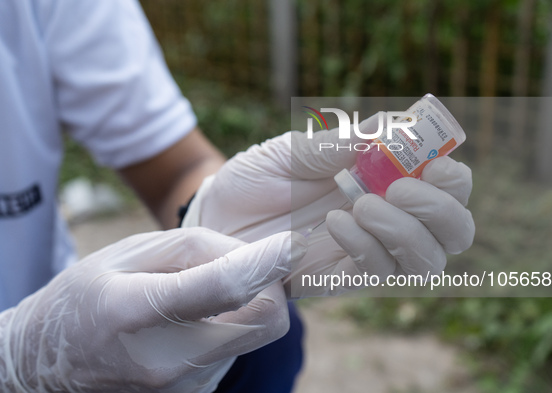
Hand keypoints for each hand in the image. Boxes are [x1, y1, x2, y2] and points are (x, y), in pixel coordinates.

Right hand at [0, 228, 305, 391]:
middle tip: (248, 267)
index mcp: (136, 311)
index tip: (294, 244)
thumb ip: (195, 248)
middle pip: (264, 322)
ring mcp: (180, 388)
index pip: (224, 287)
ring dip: (246, 309)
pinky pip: (234, 354)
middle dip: (271, 288)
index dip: (267, 263)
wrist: (47, 363)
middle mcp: (164, 361)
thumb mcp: (128, 253)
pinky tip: (191, 326)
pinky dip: (229, 330)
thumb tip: (254, 255)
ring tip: (198, 299)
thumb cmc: (86, 296)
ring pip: (252, 336)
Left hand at [182, 114, 473, 296]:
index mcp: (385, 180)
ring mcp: (369, 250)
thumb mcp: (290, 152)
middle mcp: (388, 217)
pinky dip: (367, 247)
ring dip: (406, 232)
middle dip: (441, 209)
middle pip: (455, 230)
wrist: (217, 221)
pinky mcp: (343, 278)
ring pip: (428, 260)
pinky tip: (333, 223)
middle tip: (399, 189)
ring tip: (361, 205)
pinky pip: (379, 273)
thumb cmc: (257, 181)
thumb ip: (334, 144)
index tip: (430, 162)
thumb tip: (385, 129)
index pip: (448, 184)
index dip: (453, 176)